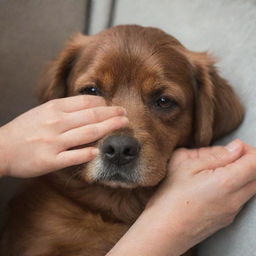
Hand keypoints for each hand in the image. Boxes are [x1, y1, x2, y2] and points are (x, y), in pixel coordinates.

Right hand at [0, 95, 127, 177]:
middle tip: (125, 114)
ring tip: (122, 125)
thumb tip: (90, 106)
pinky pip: (72, 156)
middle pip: (91, 116)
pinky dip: (87, 154)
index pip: (85, 102)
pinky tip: (99, 151)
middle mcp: (56, 123)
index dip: (103, 104)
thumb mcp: (43, 111)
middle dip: (111, 114)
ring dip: (107, 128)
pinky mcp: (49, 160)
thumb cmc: (25, 128)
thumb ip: (65, 108)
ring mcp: (53, 142)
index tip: (113, 106)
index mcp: (54, 109)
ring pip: (86, 133)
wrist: (1, 148)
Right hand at [108, 140, 255, 255]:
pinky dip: (233, 186)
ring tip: (214, 170)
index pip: (255, 162)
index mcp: (226, 182)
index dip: (248, 149)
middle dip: (246, 161)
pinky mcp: (227, 218)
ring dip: (240, 174)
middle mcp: (235, 198)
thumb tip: (236, 147)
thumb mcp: (186, 165)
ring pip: (250, 186)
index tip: (234, 146)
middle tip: (225, 156)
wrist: (165, 229)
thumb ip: (215, 155)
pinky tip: (211, 185)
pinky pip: (240, 197)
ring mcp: (233, 211)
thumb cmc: (171, 196)